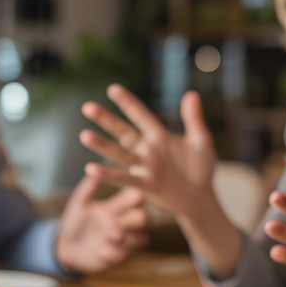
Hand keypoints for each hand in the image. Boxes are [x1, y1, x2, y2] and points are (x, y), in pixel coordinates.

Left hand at [54, 172, 148, 273]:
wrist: (64, 246)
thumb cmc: (74, 223)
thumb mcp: (78, 204)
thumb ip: (87, 189)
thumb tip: (94, 170)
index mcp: (115, 207)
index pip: (133, 200)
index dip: (135, 198)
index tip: (136, 195)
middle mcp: (123, 223)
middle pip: (144, 219)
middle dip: (137, 219)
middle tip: (122, 220)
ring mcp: (124, 241)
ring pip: (141, 239)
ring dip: (128, 237)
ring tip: (111, 235)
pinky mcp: (119, 257)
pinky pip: (126, 255)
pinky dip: (115, 252)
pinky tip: (100, 250)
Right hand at [79, 85, 242, 276]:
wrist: (201, 198)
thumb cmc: (201, 168)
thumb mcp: (201, 141)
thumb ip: (193, 119)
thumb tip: (191, 94)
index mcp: (159, 136)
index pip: (141, 116)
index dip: (128, 103)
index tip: (112, 89)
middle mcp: (147, 149)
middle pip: (123, 132)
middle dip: (106, 120)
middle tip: (87, 107)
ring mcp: (144, 168)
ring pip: (119, 154)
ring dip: (102, 145)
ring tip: (84, 135)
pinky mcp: (145, 185)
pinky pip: (124, 179)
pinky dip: (108, 175)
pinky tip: (90, 169)